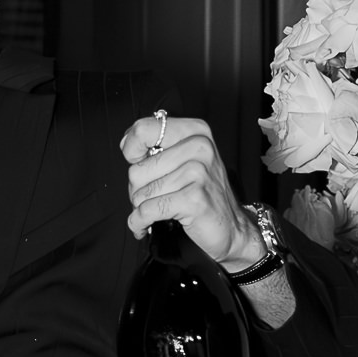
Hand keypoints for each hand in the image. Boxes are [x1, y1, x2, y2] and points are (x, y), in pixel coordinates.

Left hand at [121, 112, 263, 270]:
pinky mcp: (194, 199)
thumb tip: (126, 145)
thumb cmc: (202, 193)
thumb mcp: (184, 160)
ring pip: (141, 193)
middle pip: (136, 169)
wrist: (231, 227)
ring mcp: (198, 172)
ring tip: (158, 210)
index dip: (131, 149)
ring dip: (141, 208)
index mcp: (195, 131)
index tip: (136, 161)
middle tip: (155, 197)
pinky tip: (144, 225)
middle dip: (137, 190)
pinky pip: (147, 211)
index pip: (143, 129)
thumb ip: (157, 147)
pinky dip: (139, 222)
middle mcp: (199, 147)